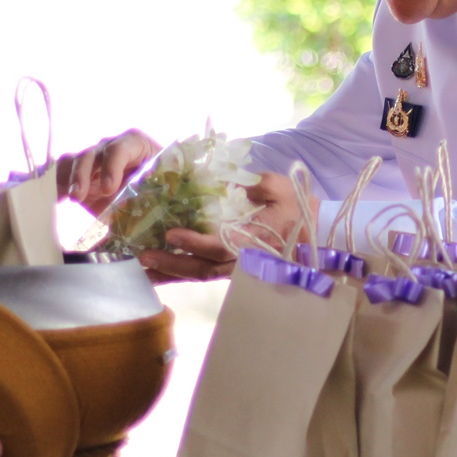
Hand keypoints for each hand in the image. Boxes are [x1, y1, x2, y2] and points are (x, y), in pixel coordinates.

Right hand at [59, 130, 161, 213]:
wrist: (153, 195)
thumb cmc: (160, 190)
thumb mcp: (159, 193)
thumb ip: (150, 204)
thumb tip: (141, 235)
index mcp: (136, 145)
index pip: (120, 148)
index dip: (112, 166)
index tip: (109, 189)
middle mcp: (111, 148)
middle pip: (91, 154)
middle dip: (83, 175)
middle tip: (79, 197)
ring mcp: (93, 160)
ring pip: (72, 161)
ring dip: (67, 180)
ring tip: (66, 200)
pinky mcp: (79, 174)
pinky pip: (62, 173)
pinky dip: (55, 186)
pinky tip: (52, 201)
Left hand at [136, 170, 317, 282]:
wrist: (315, 234)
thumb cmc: (297, 208)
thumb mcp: (279, 188)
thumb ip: (256, 184)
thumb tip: (226, 181)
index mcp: (255, 240)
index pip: (220, 245)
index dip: (194, 242)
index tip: (171, 233)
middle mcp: (243, 260)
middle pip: (203, 268)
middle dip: (172, 264)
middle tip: (143, 256)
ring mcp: (236, 269)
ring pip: (200, 275)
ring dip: (170, 273)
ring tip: (141, 267)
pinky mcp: (231, 270)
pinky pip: (202, 274)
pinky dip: (179, 273)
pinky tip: (157, 271)